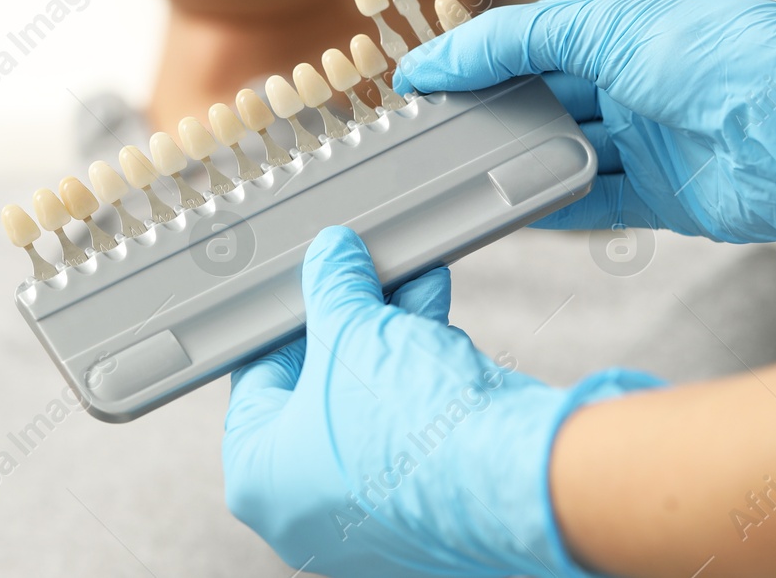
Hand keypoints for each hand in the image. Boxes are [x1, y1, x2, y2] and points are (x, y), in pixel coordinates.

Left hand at [223, 226, 656, 577]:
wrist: (517, 478)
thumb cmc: (411, 427)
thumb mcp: (352, 327)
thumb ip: (332, 285)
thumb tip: (330, 258)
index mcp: (257, 478)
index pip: (257, 379)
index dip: (288, 321)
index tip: (310, 287)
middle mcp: (305, 511)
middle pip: (319, 388)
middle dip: (352, 322)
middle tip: (362, 276)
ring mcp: (368, 517)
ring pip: (369, 402)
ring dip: (393, 337)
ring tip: (410, 285)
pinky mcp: (425, 511)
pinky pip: (409, 428)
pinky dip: (421, 375)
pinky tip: (435, 322)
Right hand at [394, 0, 775, 242]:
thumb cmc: (729, 56)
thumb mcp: (603, 24)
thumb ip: (514, 40)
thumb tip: (444, 54)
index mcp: (621, 19)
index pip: (526, 38)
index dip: (470, 58)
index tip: (418, 81)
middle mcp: (632, 75)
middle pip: (538, 98)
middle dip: (487, 113)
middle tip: (431, 130)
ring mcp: (646, 136)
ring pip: (558, 149)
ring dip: (515, 159)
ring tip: (461, 168)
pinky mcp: (661, 193)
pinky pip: (588, 199)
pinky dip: (547, 202)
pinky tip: (510, 204)